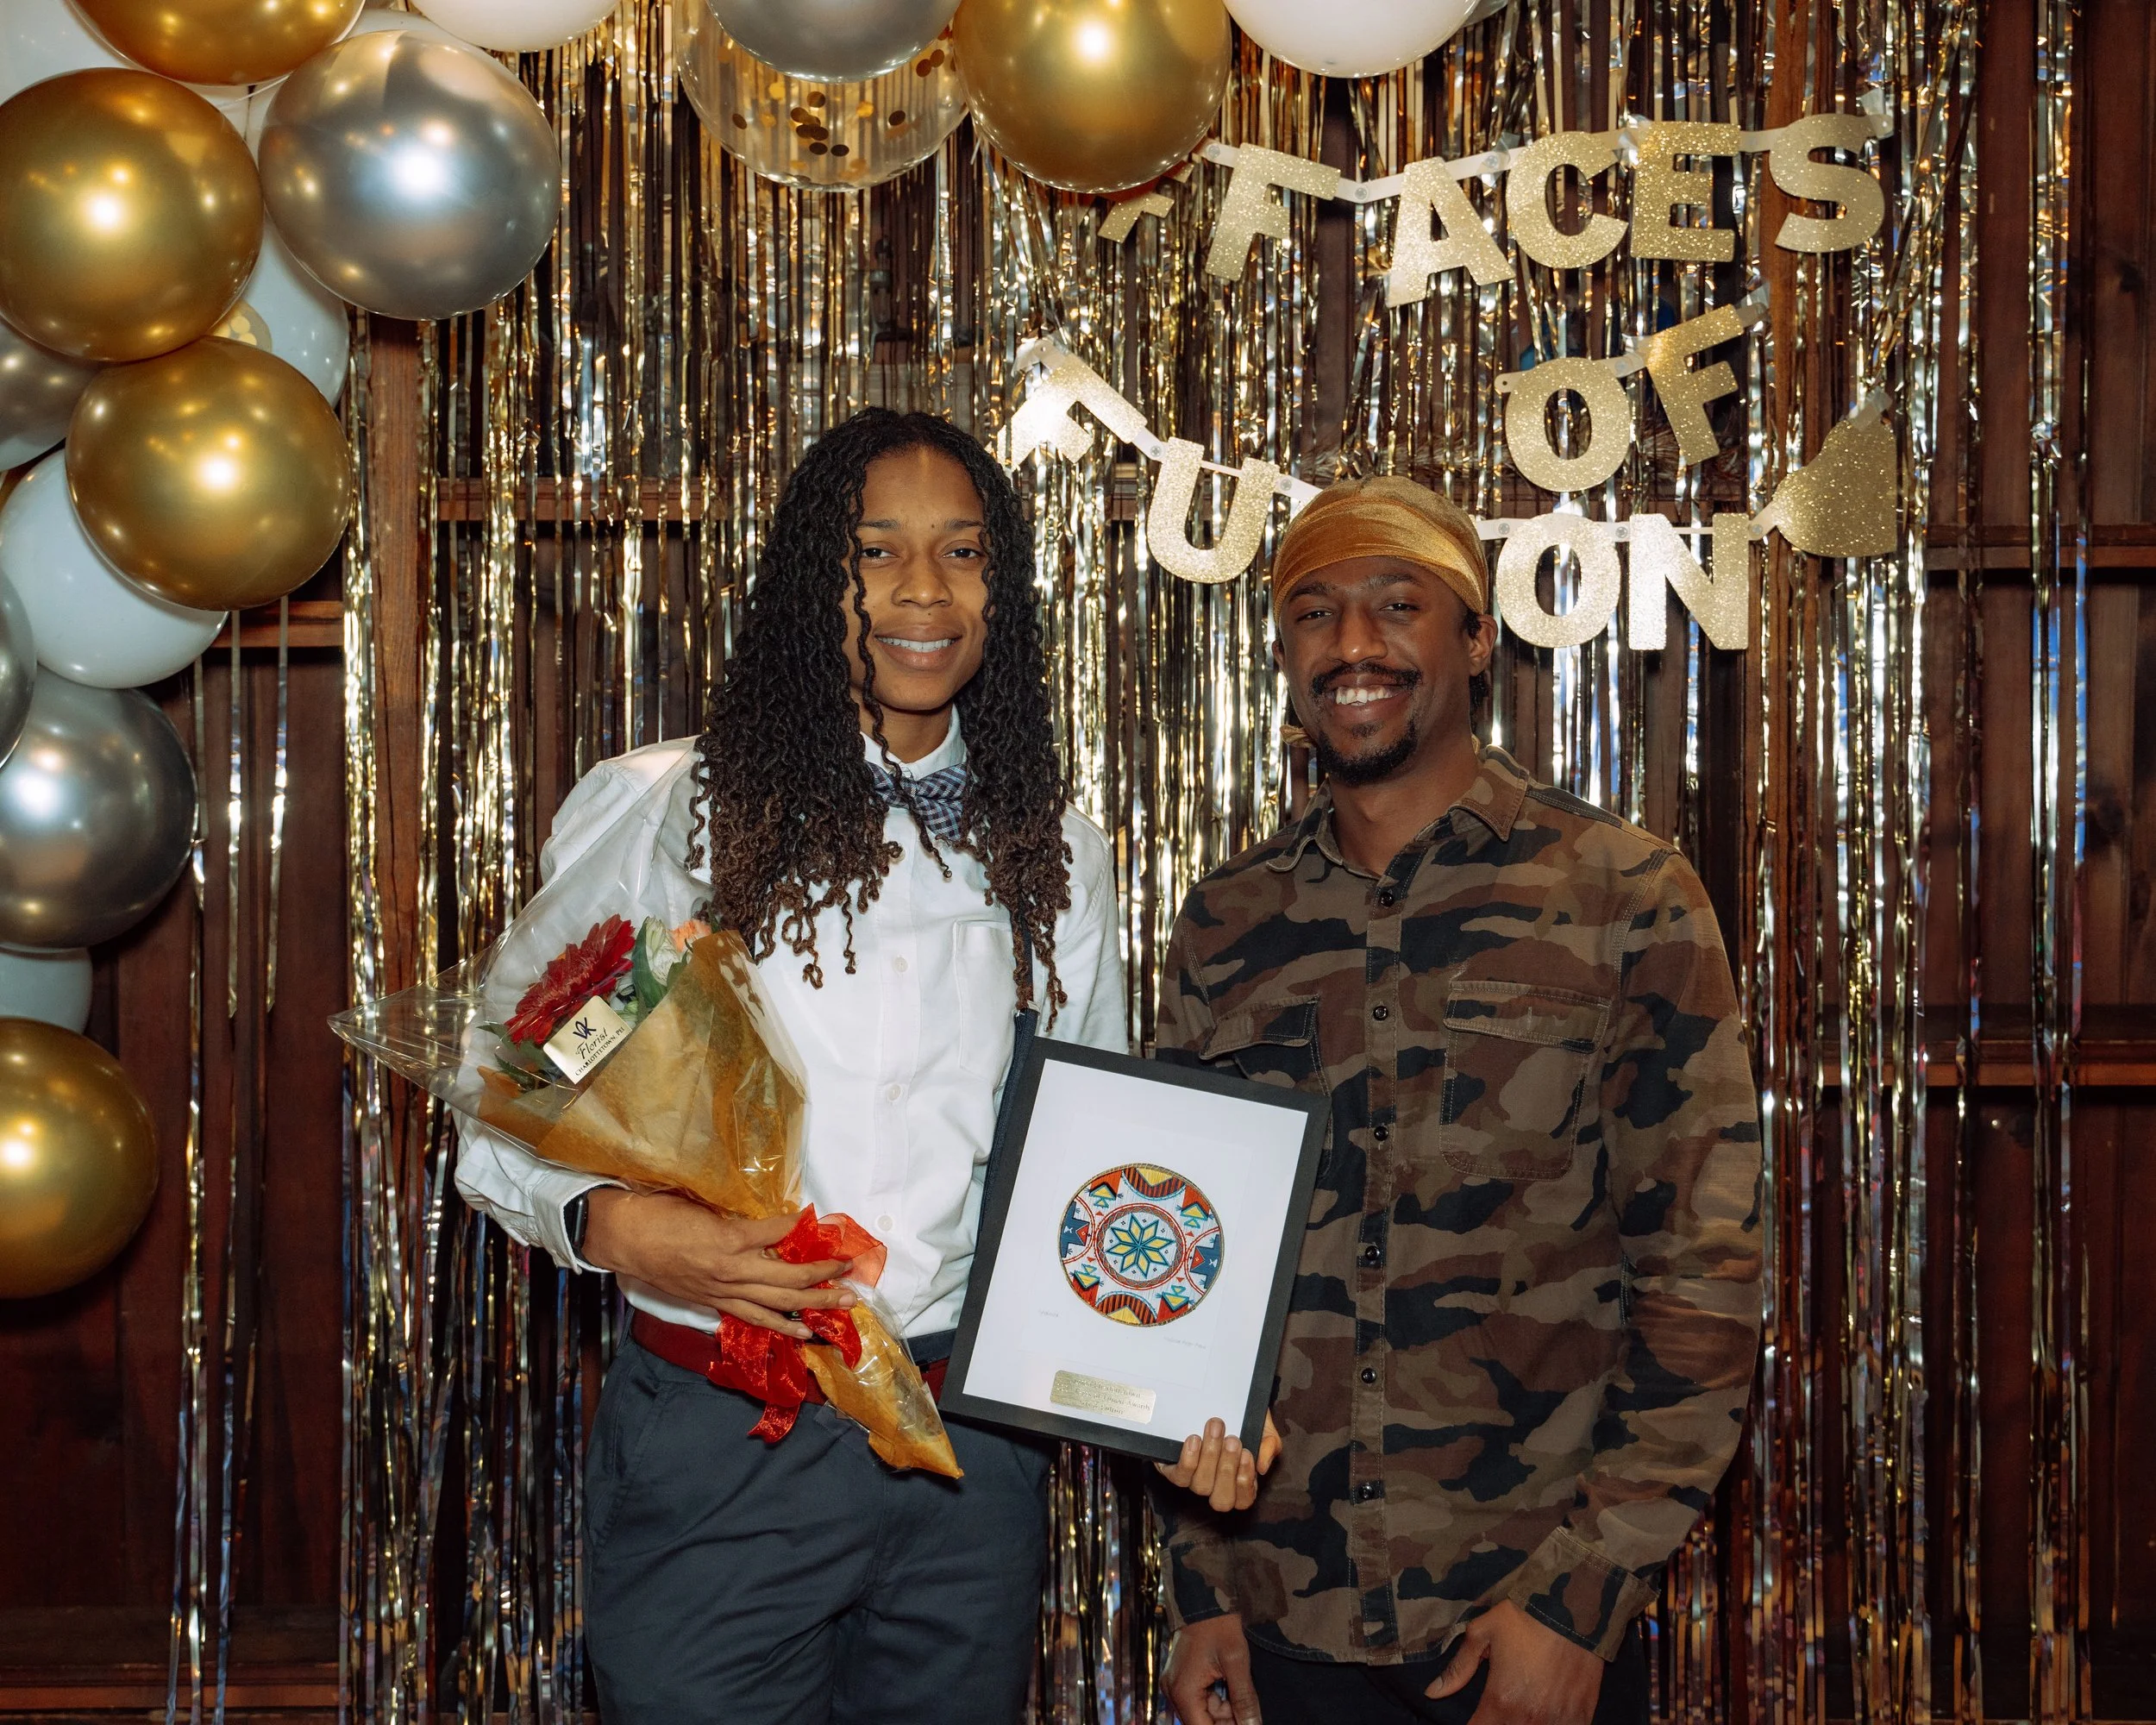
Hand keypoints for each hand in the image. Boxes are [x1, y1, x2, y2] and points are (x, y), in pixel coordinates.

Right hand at [581, 1191, 855, 1338]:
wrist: (623, 1237)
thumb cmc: (659, 1211)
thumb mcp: (702, 1202)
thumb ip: (738, 1213)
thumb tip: (770, 1216)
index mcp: (728, 1238)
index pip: (778, 1232)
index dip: (803, 1227)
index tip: (826, 1222)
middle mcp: (730, 1270)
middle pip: (787, 1278)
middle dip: (823, 1275)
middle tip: (849, 1271)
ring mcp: (722, 1291)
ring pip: (776, 1304)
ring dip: (813, 1305)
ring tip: (842, 1306)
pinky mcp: (713, 1302)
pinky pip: (753, 1318)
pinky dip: (780, 1326)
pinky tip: (802, 1332)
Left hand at [1156, 1413, 1281, 1511]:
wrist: (1220, 1398)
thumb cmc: (1243, 1419)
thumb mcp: (1263, 1428)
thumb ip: (1269, 1446)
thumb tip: (1261, 1467)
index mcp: (1239, 1483)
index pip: (1243, 1500)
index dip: (1245, 1484)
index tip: (1247, 1454)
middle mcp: (1216, 1487)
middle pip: (1221, 1500)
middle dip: (1227, 1470)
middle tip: (1233, 1441)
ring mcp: (1194, 1480)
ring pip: (1201, 1486)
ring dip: (1210, 1457)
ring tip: (1216, 1429)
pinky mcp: (1174, 1469)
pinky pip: (1179, 1477)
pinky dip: (1188, 1460)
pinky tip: (1195, 1440)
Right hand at [1165, 1614, 1259, 1724]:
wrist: (1206, 1597)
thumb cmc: (1220, 1625)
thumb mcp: (1237, 1662)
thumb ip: (1244, 1699)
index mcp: (1183, 1692)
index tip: (1246, 1724)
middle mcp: (1173, 1692)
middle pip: (1201, 1722)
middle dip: (1227, 1721)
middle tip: (1249, 1713)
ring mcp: (1175, 1684)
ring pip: (1202, 1713)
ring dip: (1224, 1712)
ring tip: (1241, 1694)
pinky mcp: (1181, 1678)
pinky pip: (1199, 1700)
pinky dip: (1217, 1700)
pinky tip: (1232, 1688)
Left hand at [1424, 1599, 1601, 1724]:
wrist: (1572, 1606)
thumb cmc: (1523, 1617)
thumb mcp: (1482, 1634)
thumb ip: (1458, 1668)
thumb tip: (1432, 1693)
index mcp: (1500, 1701)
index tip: (1475, 1717)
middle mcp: (1529, 1718)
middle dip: (1496, 1723)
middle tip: (1498, 1708)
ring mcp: (1558, 1721)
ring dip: (1523, 1724)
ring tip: (1520, 1708)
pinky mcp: (1581, 1716)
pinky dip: (1552, 1724)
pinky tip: (1545, 1712)